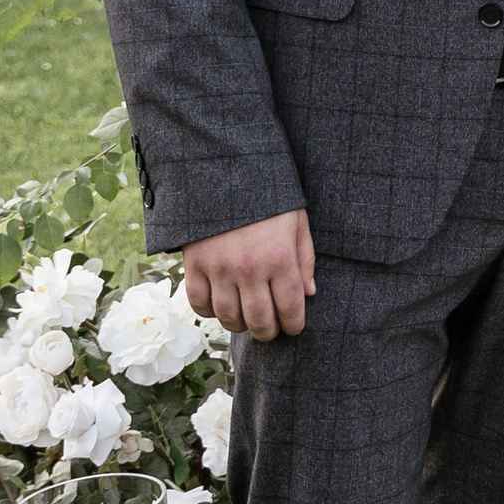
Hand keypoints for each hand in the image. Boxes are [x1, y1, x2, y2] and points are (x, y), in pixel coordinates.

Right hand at [181, 209, 315, 339]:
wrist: (223, 171)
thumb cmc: (267, 196)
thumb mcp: (296, 221)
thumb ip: (304, 259)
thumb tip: (309, 294)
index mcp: (279, 257)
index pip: (291, 307)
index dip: (294, 325)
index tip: (294, 327)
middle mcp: (249, 268)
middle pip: (259, 320)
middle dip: (268, 332)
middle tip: (270, 330)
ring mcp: (219, 268)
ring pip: (228, 317)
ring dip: (240, 325)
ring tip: (247, 320)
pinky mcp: (194, 264)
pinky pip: (199, 303)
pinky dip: (209, 312)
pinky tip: (221, 306)